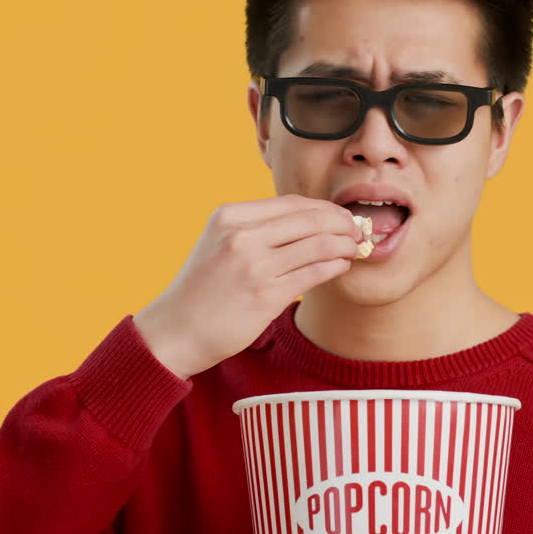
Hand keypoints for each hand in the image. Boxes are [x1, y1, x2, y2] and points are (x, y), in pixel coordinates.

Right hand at [133, 194, 363, 378]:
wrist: (175, 330)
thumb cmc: (203, 288)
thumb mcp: (219, 242)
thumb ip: (257, 228)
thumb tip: (309, 220)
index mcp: (230, 217)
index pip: (293, 203)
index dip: (325, 208)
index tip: (340, 216)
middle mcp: (242, 237)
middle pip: (311, 219)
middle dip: (342, 223)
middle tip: (357, 231)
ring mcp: (255, 266)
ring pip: (319, 244)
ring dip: (345, 245)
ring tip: (353, 249)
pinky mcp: (266, 296)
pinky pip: (315, 273)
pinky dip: (335, 266)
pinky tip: (341, 266)